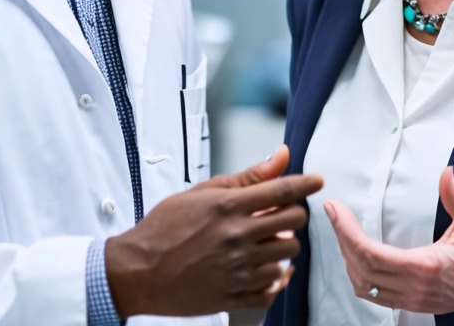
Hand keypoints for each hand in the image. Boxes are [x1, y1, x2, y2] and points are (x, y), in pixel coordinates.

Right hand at [105, 145, 323, 315]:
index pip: (282, 191)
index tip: (316, 180)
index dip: (305, 183)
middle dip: (292, 215)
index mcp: (228, 207)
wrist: (137, 271)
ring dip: (282, 246)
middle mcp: (237, 237)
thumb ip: (246, 177)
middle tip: (276, 217)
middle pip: (294, 222)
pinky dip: (275, 278)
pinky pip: (274, 288)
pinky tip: (264, 268)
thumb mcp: (201, 193)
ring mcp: (238, 268)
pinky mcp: (235, 295)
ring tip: (264, 243)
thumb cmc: (164, 229)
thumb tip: (280, 157)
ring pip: (288, 255)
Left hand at [326, 166, 453, 317]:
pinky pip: (373, 295)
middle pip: (360, 268)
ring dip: (348, 260)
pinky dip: (359, 276)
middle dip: (341, 239)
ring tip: (344, 233)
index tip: (335, 210)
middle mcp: (413, 287)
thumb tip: (446, 173)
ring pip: (363, 285)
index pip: (370, 253)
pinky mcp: (409, 304)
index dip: (346, 231)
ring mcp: (409, 299)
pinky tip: (357, 257)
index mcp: (425, 267)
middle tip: (334, 214)